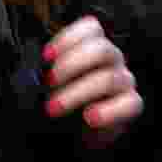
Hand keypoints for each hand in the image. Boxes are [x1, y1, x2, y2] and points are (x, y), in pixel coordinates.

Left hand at [43, 16, 142, 145]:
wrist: (83, 134)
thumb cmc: (70, 103)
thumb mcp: (56, 84)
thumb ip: (49, 74)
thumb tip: (29, 75)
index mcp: (95, 47)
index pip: (92, 28)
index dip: (68, 37)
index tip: (46, 56)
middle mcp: (113, 59)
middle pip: (101, 49)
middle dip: (70, 64)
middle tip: (49, 81)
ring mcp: (124, 81)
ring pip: (108, 78)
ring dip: (77, 93)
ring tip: (55, 107)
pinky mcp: (132, 104)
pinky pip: (128, 104)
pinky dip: (107, 111)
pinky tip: (90, 117)